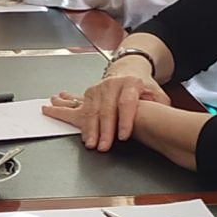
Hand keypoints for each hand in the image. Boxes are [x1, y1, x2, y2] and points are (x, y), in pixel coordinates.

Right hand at [43, 68, 171, 149]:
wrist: (129, 70)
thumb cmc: (142, 87)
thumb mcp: (157, 93)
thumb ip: (159, 105)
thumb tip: (162, 115)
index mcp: (131, 83)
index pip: (126, 103)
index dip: (125, 120)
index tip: (123, 135)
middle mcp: (112, 85)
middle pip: (107, 110)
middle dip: (104, 131)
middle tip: (104, 146)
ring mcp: (98, 88)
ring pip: (91, 110)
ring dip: (89, 129)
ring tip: (89, 142)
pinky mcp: (89, 93)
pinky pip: (79, 107)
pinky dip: (68, 114)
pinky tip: (55, 111)